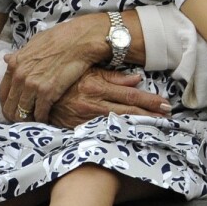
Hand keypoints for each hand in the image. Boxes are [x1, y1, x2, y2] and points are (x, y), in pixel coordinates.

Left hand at [0, 15, 108, 122]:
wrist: (80, 40)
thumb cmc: (61, 38)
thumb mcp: (34, 43)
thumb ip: (20, 55)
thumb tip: (8, 58)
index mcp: (14, 64)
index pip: (2, 92)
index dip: (7, 104)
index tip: (14, 108)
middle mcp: (19, 76)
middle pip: (10, 106)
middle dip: (15, 116)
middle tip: (23, 121)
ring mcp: (32, 85)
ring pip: (22, 113)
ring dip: (29, 120)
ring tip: (35, 122)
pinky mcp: (47, 93)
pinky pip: (40, 113)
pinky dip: (43, 119)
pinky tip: (47, 119)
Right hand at [47, 67, 172, 128]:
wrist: (37, 96)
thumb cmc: (63, 80)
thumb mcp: (86, 72)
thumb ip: (112, 77)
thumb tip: (137, 79)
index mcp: (96, 86)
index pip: (131, 96)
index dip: (150, 101)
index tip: (165, 104)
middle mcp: (94, 103)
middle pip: (130, 112)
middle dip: (151, 115)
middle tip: (169, 118)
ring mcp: (88, 118)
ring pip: (121, 123)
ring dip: (140, 125)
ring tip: (158, 126)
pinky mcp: (81, 128)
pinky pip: (106, 130)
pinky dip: (122, 132)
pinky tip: (134, 133)